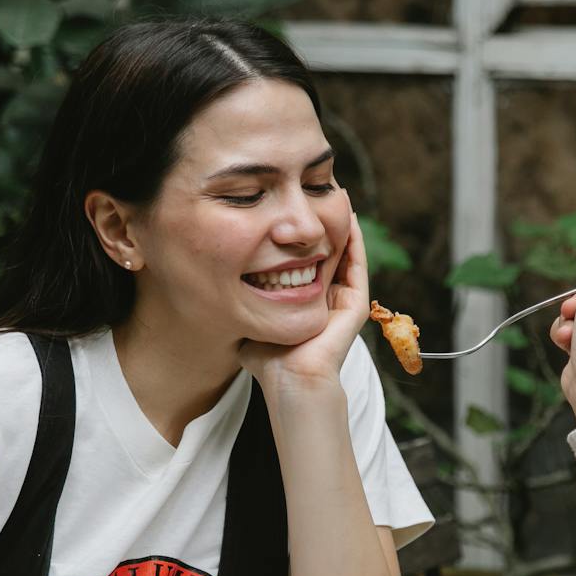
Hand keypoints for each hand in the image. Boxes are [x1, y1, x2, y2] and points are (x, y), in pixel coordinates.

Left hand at [238, 193, 370, 396]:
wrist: (290, 382)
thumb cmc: (269, 362)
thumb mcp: (251, 324)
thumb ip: (242, 308)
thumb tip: (218, 295)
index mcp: (307, 305)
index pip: (307, 264)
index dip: (301, 239)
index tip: (292, 215)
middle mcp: (328, 302)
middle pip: (329, 254)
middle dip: (323, 225)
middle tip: (319, 194)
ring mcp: (343, 304)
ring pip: (346, 255)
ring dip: (343, 226)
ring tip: (339, 196)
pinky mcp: (355, 306)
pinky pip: (357, 266)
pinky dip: (355, 241)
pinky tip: (349, 218)